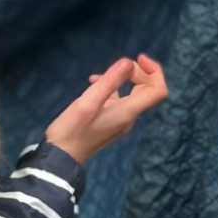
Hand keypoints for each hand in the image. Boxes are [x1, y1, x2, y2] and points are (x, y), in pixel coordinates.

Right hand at [45, 54, 168, 163]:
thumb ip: (110, 81)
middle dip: (135, 72)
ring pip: (131, 93)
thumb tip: (128, 62)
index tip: (138, 58)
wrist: (59, 159)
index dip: (154, 71)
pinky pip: (118, 100)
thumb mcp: (88, 102)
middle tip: (113, 67)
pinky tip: (92, 85)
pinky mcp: (108, 123)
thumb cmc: (71, 131)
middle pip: (147, 89)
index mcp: (128, 113)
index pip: (158, 91)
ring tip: (96, 78)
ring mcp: (120, 122)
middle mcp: (129, 118)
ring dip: (120, 79)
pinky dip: (110, 89)